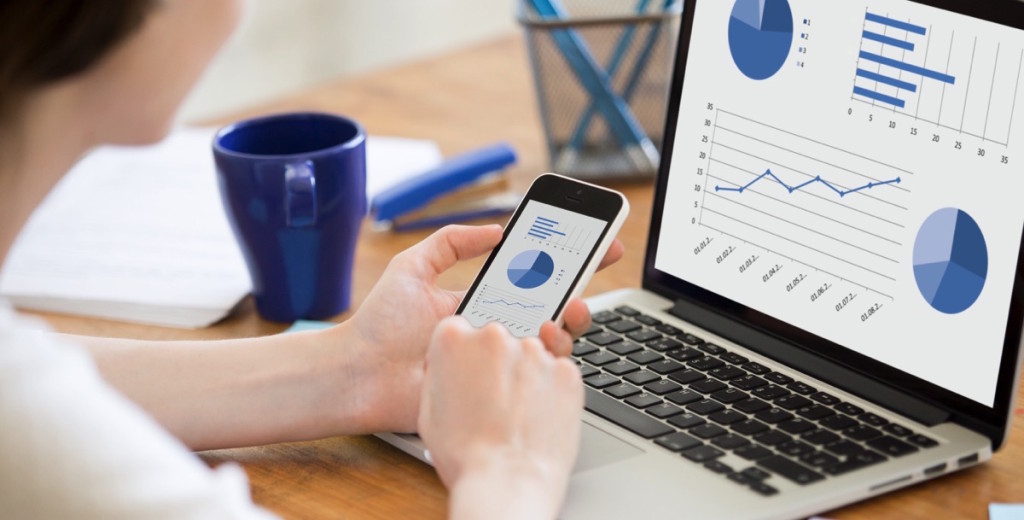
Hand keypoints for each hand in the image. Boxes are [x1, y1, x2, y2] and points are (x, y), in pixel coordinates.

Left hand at [345, 224, 621, 432]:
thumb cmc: (379, 324)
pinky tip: (549, 337)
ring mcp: (496, 360)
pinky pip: (531, 373)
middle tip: (596, 264)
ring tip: (572, 306)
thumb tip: (497, 229)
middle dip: (579, 284)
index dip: (561, 260)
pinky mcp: (493, 388)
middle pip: (550, 307)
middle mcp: (494, 330)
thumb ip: (450, 242)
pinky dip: (549, 354)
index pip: (530, 278)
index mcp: (480, 302)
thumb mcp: (411, 267)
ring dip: (570, 319)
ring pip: (549, 341)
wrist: (358, 375)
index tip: (591, 240)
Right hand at [418, 317, 582, 519]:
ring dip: (524, 375)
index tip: (468, 372)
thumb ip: (440, 374)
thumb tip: (450, 365)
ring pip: (529, 355)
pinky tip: (537, 414)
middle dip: (495, 364)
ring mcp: (535, 351)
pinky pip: (557, 372)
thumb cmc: (465, 454)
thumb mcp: (429, 410)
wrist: (507, 482)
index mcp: (453, 339)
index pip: (459, 331)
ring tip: (516, 413)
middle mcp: (495, 336)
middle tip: (492, 399)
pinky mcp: (566, 370)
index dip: (463, 356)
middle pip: (496, 340)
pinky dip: (550, 388)